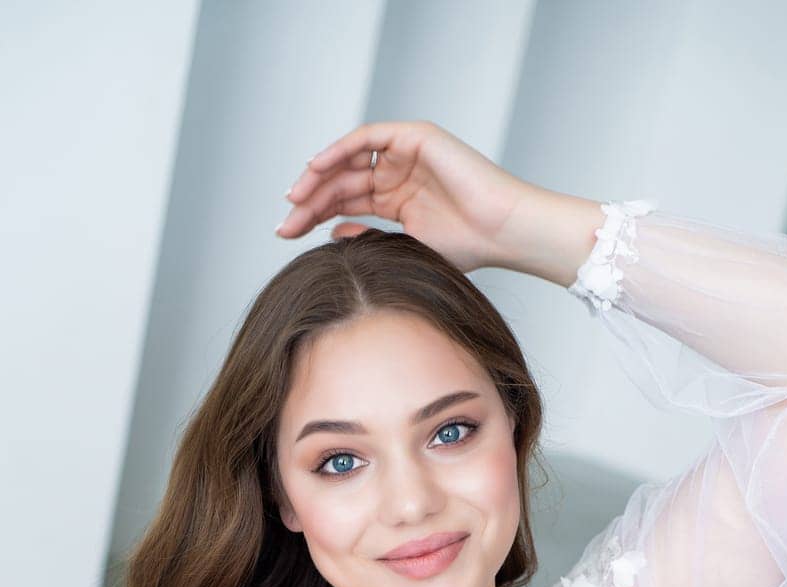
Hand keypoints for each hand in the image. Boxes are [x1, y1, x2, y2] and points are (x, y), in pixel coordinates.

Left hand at [276, 118, 535, 272]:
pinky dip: (340, 149)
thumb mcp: (406, 248)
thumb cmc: (469, 249)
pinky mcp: (414, 138)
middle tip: (283, 224)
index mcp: (397, 202)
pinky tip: (316, 168)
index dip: (313, 217)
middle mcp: (397, 176)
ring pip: (348, 161)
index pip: (344, 205)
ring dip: (318, 177)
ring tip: (294, 199)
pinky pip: (366, 139)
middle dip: (308, 202)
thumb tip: (331, 235)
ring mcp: (405, 155)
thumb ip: (368, 238)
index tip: (287, 235)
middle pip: (340, 184)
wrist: (502, 232)